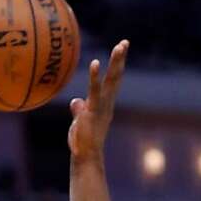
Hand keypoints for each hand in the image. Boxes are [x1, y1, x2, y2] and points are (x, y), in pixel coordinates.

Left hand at [68, 41, 128, 161]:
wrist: (86, 158)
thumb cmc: (83, 142)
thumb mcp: (80, 122)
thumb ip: (79, 110)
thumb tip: (75, 101)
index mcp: (105, 104)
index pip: (112, 81)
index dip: (117, 66)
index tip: (120, 50)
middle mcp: (107, 103)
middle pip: (115, 77)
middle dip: (120, 59)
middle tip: (125, 42)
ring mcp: (101, 107)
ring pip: (111, 81)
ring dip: (116, 62)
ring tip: (120, 46)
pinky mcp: (93, 111)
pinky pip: (94, 91)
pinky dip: (95, 76)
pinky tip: (96, 62)